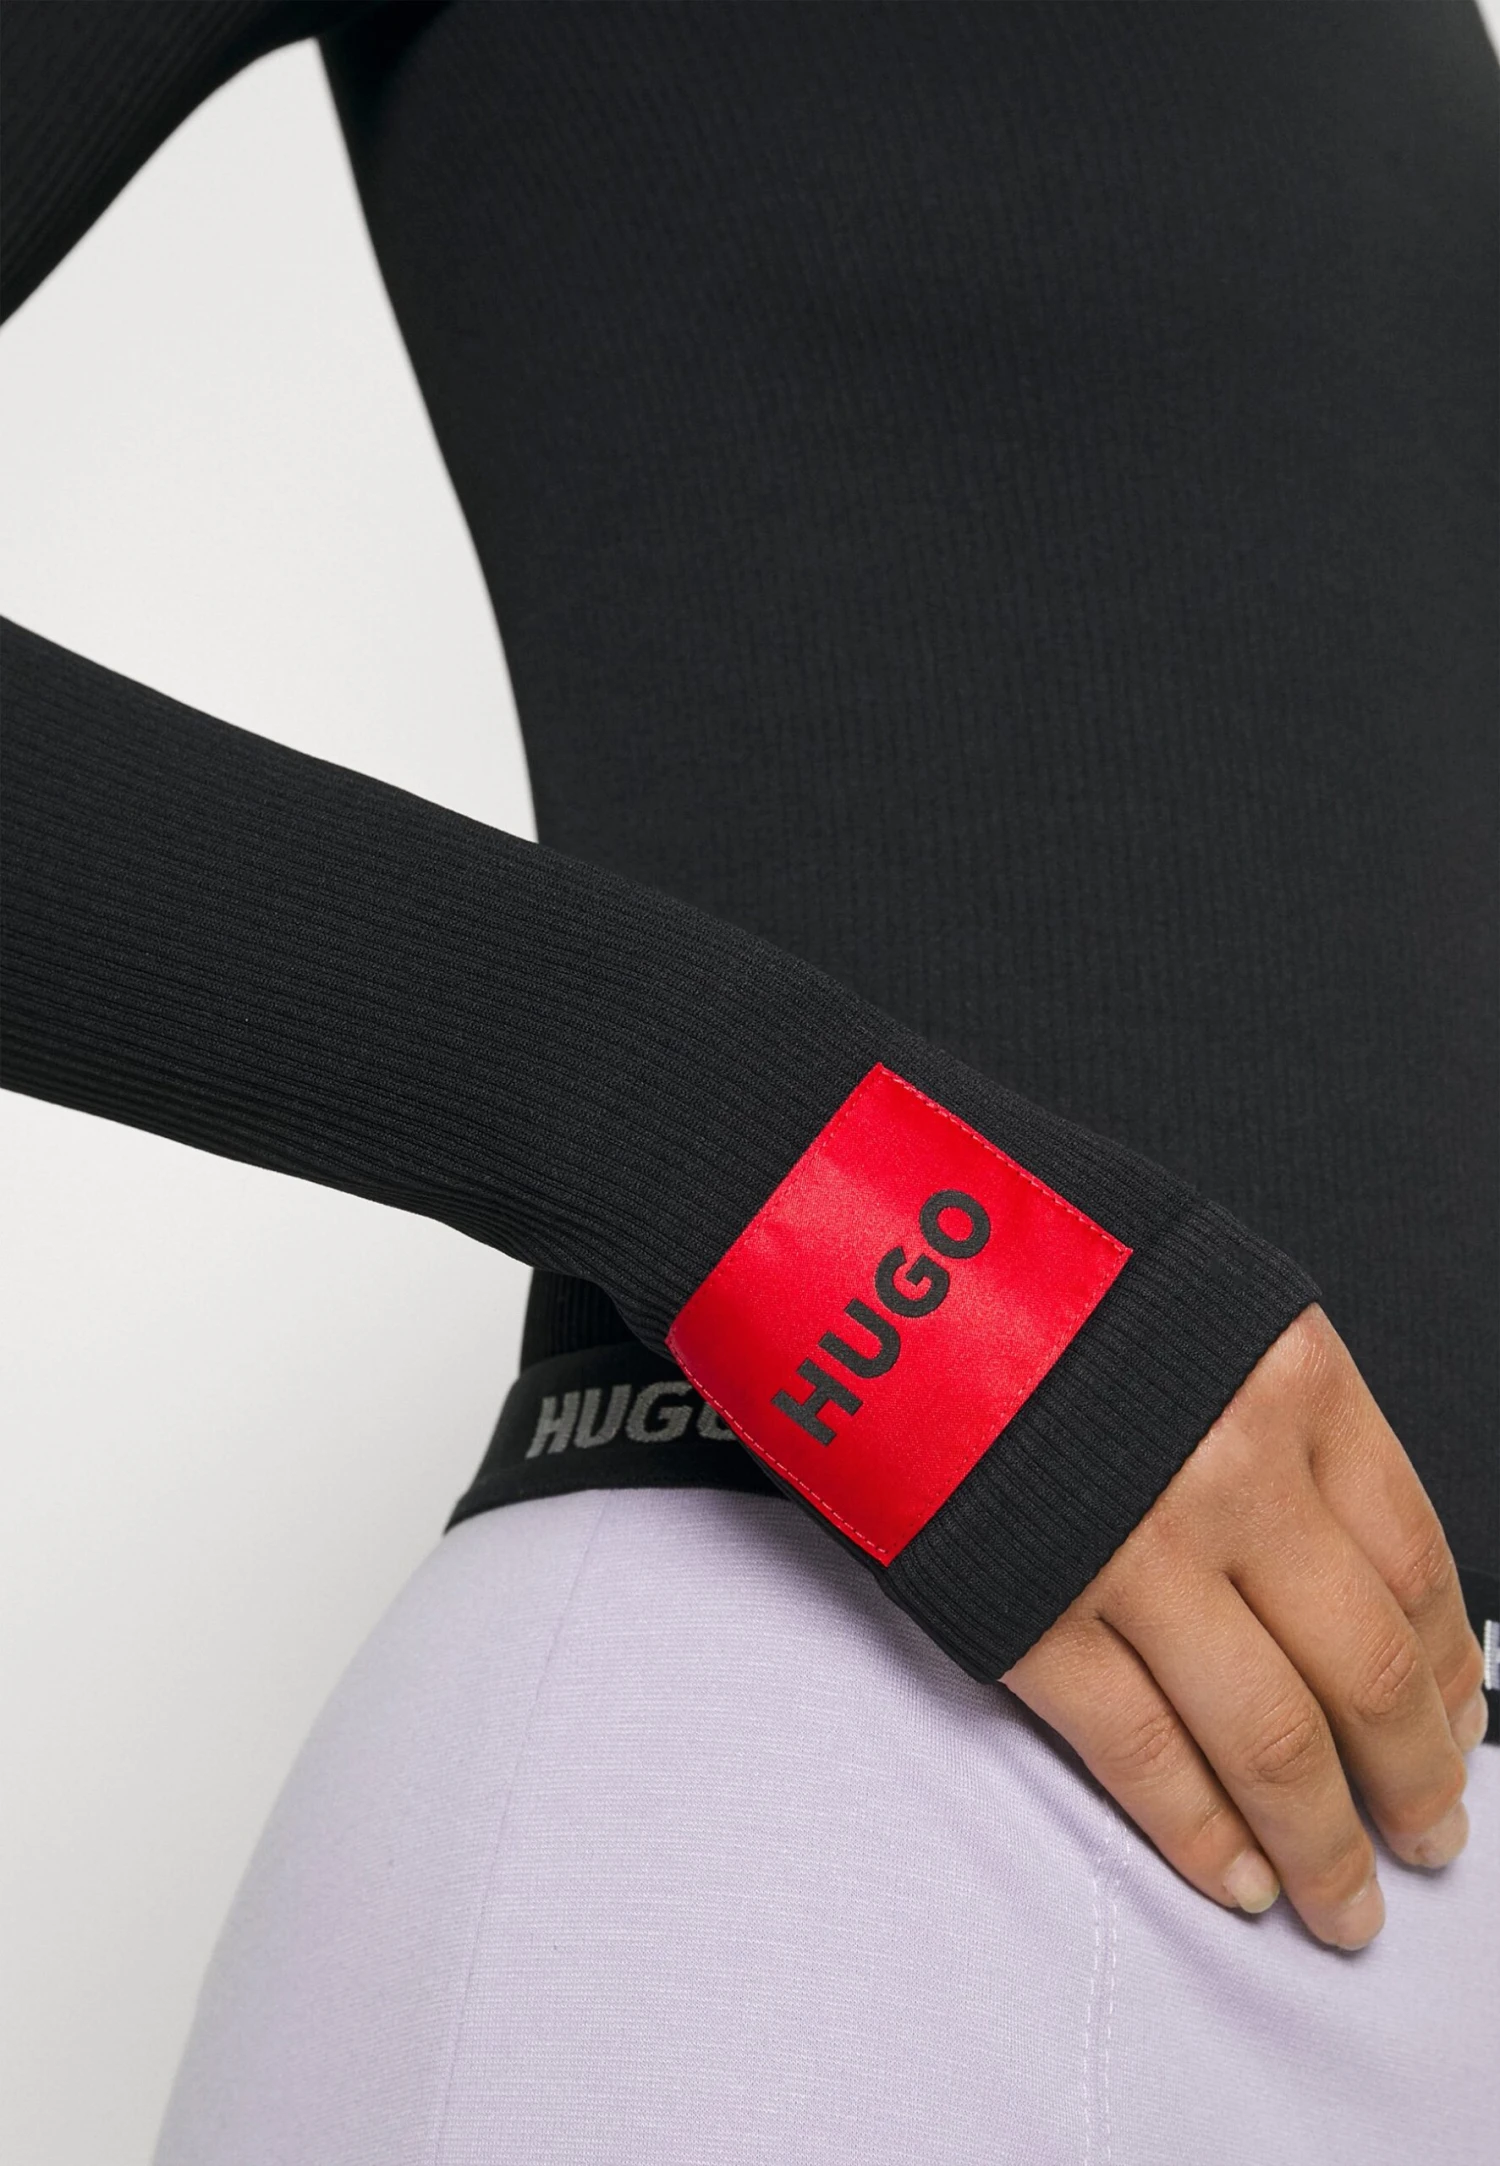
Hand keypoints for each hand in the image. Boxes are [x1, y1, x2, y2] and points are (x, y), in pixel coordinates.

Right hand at [1003, 1305, 1487, 1947]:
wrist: (867, 1257)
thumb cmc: (1028, 1261)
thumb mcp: (1197, 1294)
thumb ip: (1279, 1410)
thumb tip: (1349, 1562)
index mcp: (1288, 1376)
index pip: (1413, 1559)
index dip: (1445, 1670)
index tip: (1456, 1729)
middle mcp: (1230, 1467)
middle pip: (1363, 1667)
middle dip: (1410, 1780)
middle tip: (1428, 1838)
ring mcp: (1130, 1545)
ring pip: (1270, 1737)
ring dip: (1321, 1843)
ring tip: (1342, 1899)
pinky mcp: (1028, 1606)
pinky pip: (1138, 1749)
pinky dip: (1197, 1831)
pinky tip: (1233, 1874)